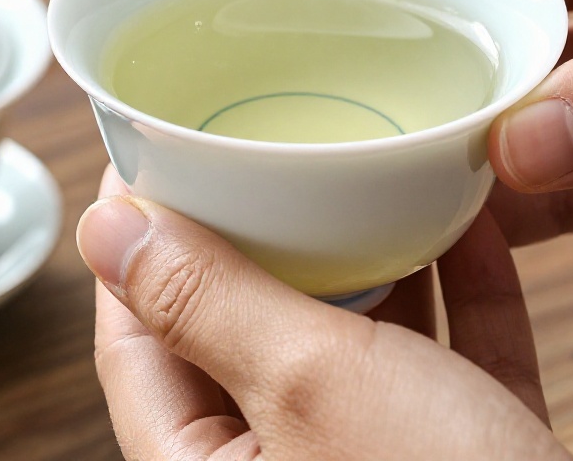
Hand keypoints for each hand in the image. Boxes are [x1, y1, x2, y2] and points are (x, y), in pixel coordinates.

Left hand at [77, 167, 570, 459]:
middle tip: (259, 144)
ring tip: (361, 167)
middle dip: (256, 237)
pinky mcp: (467, 459)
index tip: (152, 156)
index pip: (136, 342)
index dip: (138, 243)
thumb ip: (205, 303)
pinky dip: (453, 291)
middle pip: (242, 333)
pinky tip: (464, 219)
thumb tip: (106, 229)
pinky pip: (446, 359)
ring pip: (351, 344)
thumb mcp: (308, 384)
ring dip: (364, 256)